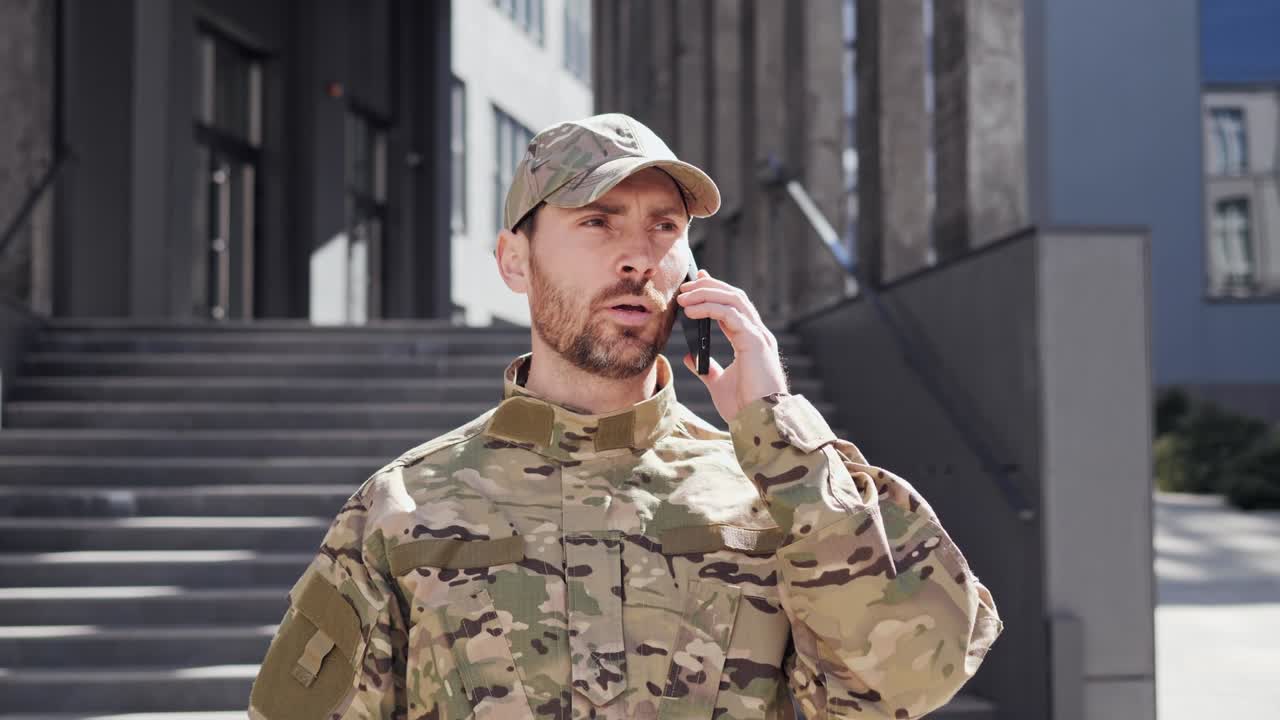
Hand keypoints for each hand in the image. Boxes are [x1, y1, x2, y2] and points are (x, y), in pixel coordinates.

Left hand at [675, 269, 788, 422]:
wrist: (759, 421)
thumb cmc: (744, 407)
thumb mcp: (719, 384)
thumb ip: (706, 369)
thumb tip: (689, 357)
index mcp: (751, 341)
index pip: (733, 306)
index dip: (715, 290)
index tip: (696, 282)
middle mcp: (757, 334)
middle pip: (735, 296)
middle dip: (710, 286)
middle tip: (686, 286)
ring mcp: (758, 336)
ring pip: (734, 300)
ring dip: (707, 293)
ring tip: (684, 297)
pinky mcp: (754, 342)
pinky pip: (730, 314)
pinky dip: (709, 308)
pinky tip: (691, 311)